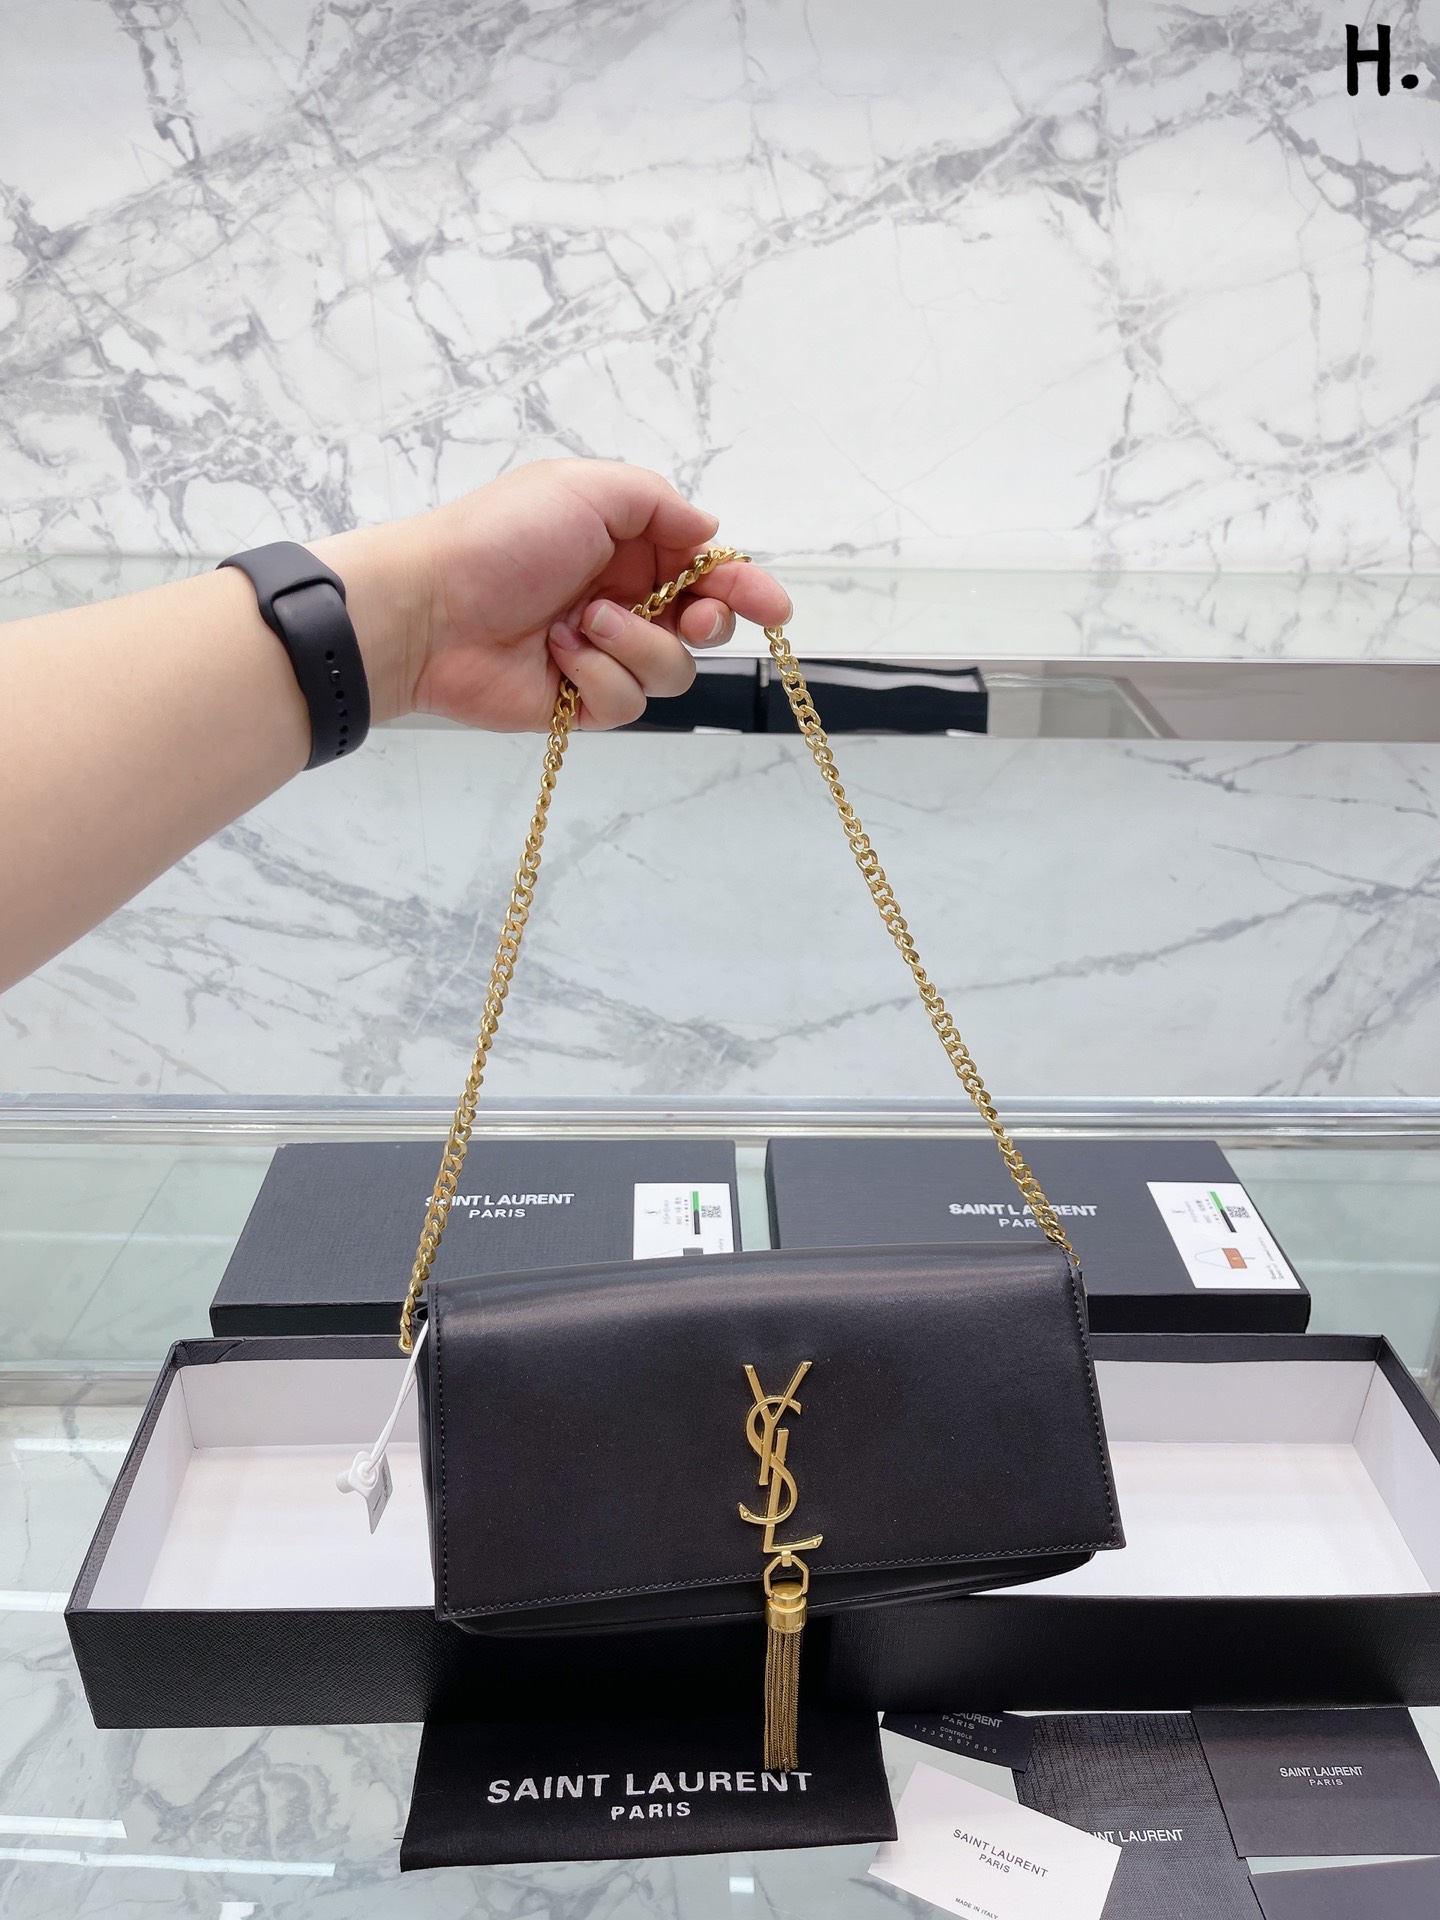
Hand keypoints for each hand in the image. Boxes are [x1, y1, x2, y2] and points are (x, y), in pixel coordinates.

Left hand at [312, 459, 792, 729]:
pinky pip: (626, 703)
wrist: (430, 608)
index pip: (707, 570)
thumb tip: (708, 529)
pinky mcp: (581, 701)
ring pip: (671, 671)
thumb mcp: (586, 489)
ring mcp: (603, 654)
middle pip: (704, 628)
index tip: (771, 607)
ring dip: (634, 645)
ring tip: (579, 623)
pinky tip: (556, 654)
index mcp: (628, 546)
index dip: (744, 587)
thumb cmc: (498, 539)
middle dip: (710, 623)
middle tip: (694, 618)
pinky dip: (597, 676)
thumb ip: (658, 504)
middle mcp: (623, 600)